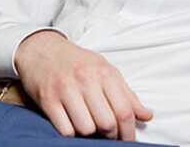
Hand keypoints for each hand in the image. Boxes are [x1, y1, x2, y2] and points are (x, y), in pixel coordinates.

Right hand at [14, 30, 152, 140]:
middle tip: (108, 135)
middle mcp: (86, 80)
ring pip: (86, 129)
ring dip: (89, 134)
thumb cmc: (78, 62)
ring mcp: (65, 90)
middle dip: (110, 135)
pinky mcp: (48, 100)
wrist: (42, 50)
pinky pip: (65, 130)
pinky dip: (71, 133)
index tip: (128, 140)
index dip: (129, 131)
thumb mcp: (105, 70)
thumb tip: (147, 116)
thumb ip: (126, 94)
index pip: (124, 110)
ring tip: (89, 126)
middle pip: (107, 122)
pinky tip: (73, 125)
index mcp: (104, 72)